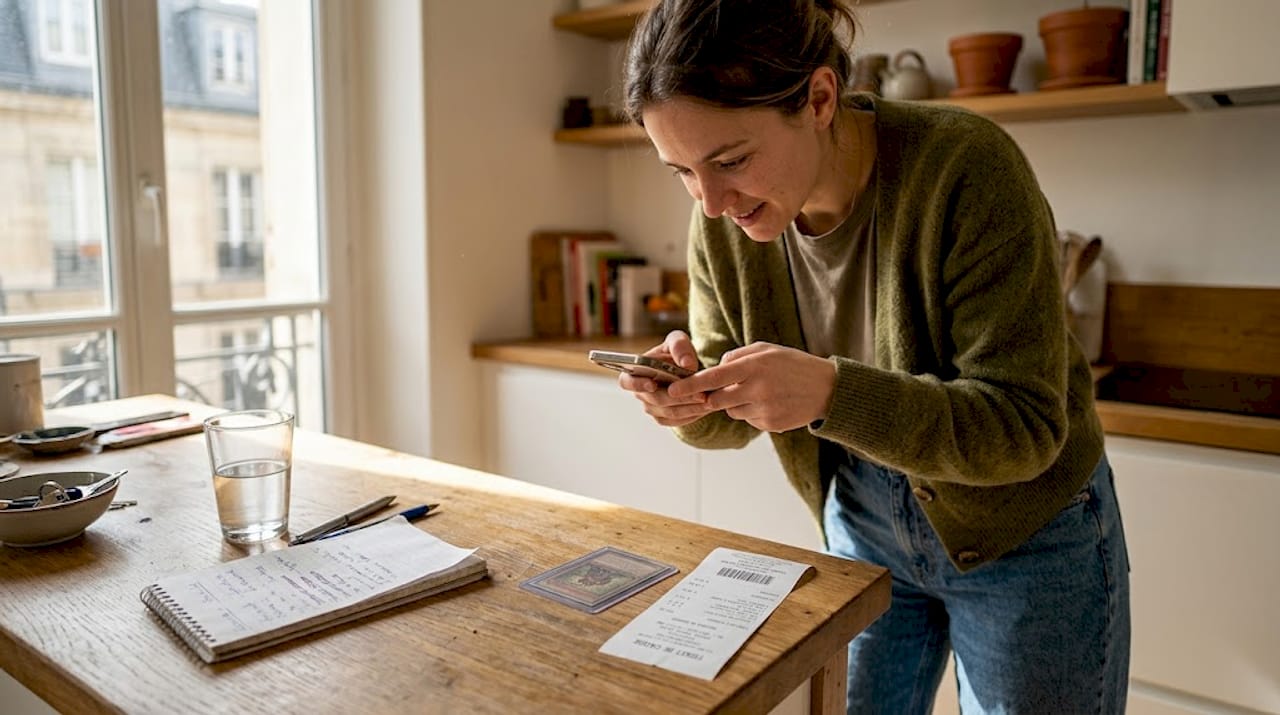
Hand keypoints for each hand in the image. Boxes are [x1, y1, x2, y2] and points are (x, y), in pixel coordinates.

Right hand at [617, 331, 712, 427]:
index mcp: (636, 372)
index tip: (652, 384)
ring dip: (689, 408)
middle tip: (700, 394)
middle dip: (678, 397)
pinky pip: (677, 421)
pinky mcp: (664, 418)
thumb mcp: (677, 341)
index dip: (637, 384)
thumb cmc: (676, 353)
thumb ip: (679, 346)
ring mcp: (652, 407)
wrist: (687, 369)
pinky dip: (692, 415)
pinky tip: (705, 408)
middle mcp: (641, 392)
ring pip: (669, 412)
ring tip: (708, 401)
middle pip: (656, 399)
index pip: (626, 382)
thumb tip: (686, 363)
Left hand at [667, 342, 834, 432]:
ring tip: (760, 392)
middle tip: (727, 388)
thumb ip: (738, 356)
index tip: (671, 391)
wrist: (827, 389)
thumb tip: (716, 367)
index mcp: (753, 367)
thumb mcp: (767, 350)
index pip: (712, 378)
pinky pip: (748, 421)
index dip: (689, 386)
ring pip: (731, 411)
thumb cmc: (794, 364)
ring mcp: (763, 410)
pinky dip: (753, 413)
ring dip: (736, 404)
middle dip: (714, 396)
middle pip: (716, 400)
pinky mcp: (770, 425)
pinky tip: (771, 403)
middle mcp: (756, 390)